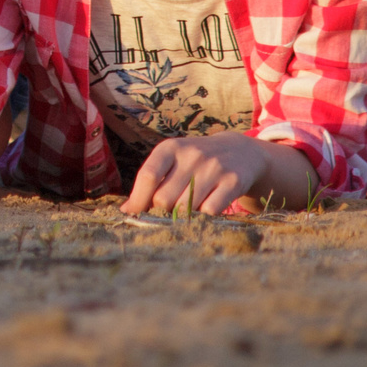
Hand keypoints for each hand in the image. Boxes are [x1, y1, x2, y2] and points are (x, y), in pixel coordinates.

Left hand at [121, 133, 316, 215]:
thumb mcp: (172, 162)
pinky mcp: (232, 181)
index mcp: (170, 148)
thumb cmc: (196, 162)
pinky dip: (203, 218)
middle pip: (164, 198)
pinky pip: (210, 211)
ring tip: (183, 216)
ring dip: (181, 218)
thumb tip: (125, 212)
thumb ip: (150, 182)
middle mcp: (191, 154)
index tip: (133, 215)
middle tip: (166, 215)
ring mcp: (213, 167)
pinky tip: (203, 214)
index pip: (148, 176)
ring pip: (186, 207)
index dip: (138, 201)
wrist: (241, 152)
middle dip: (161, 212)